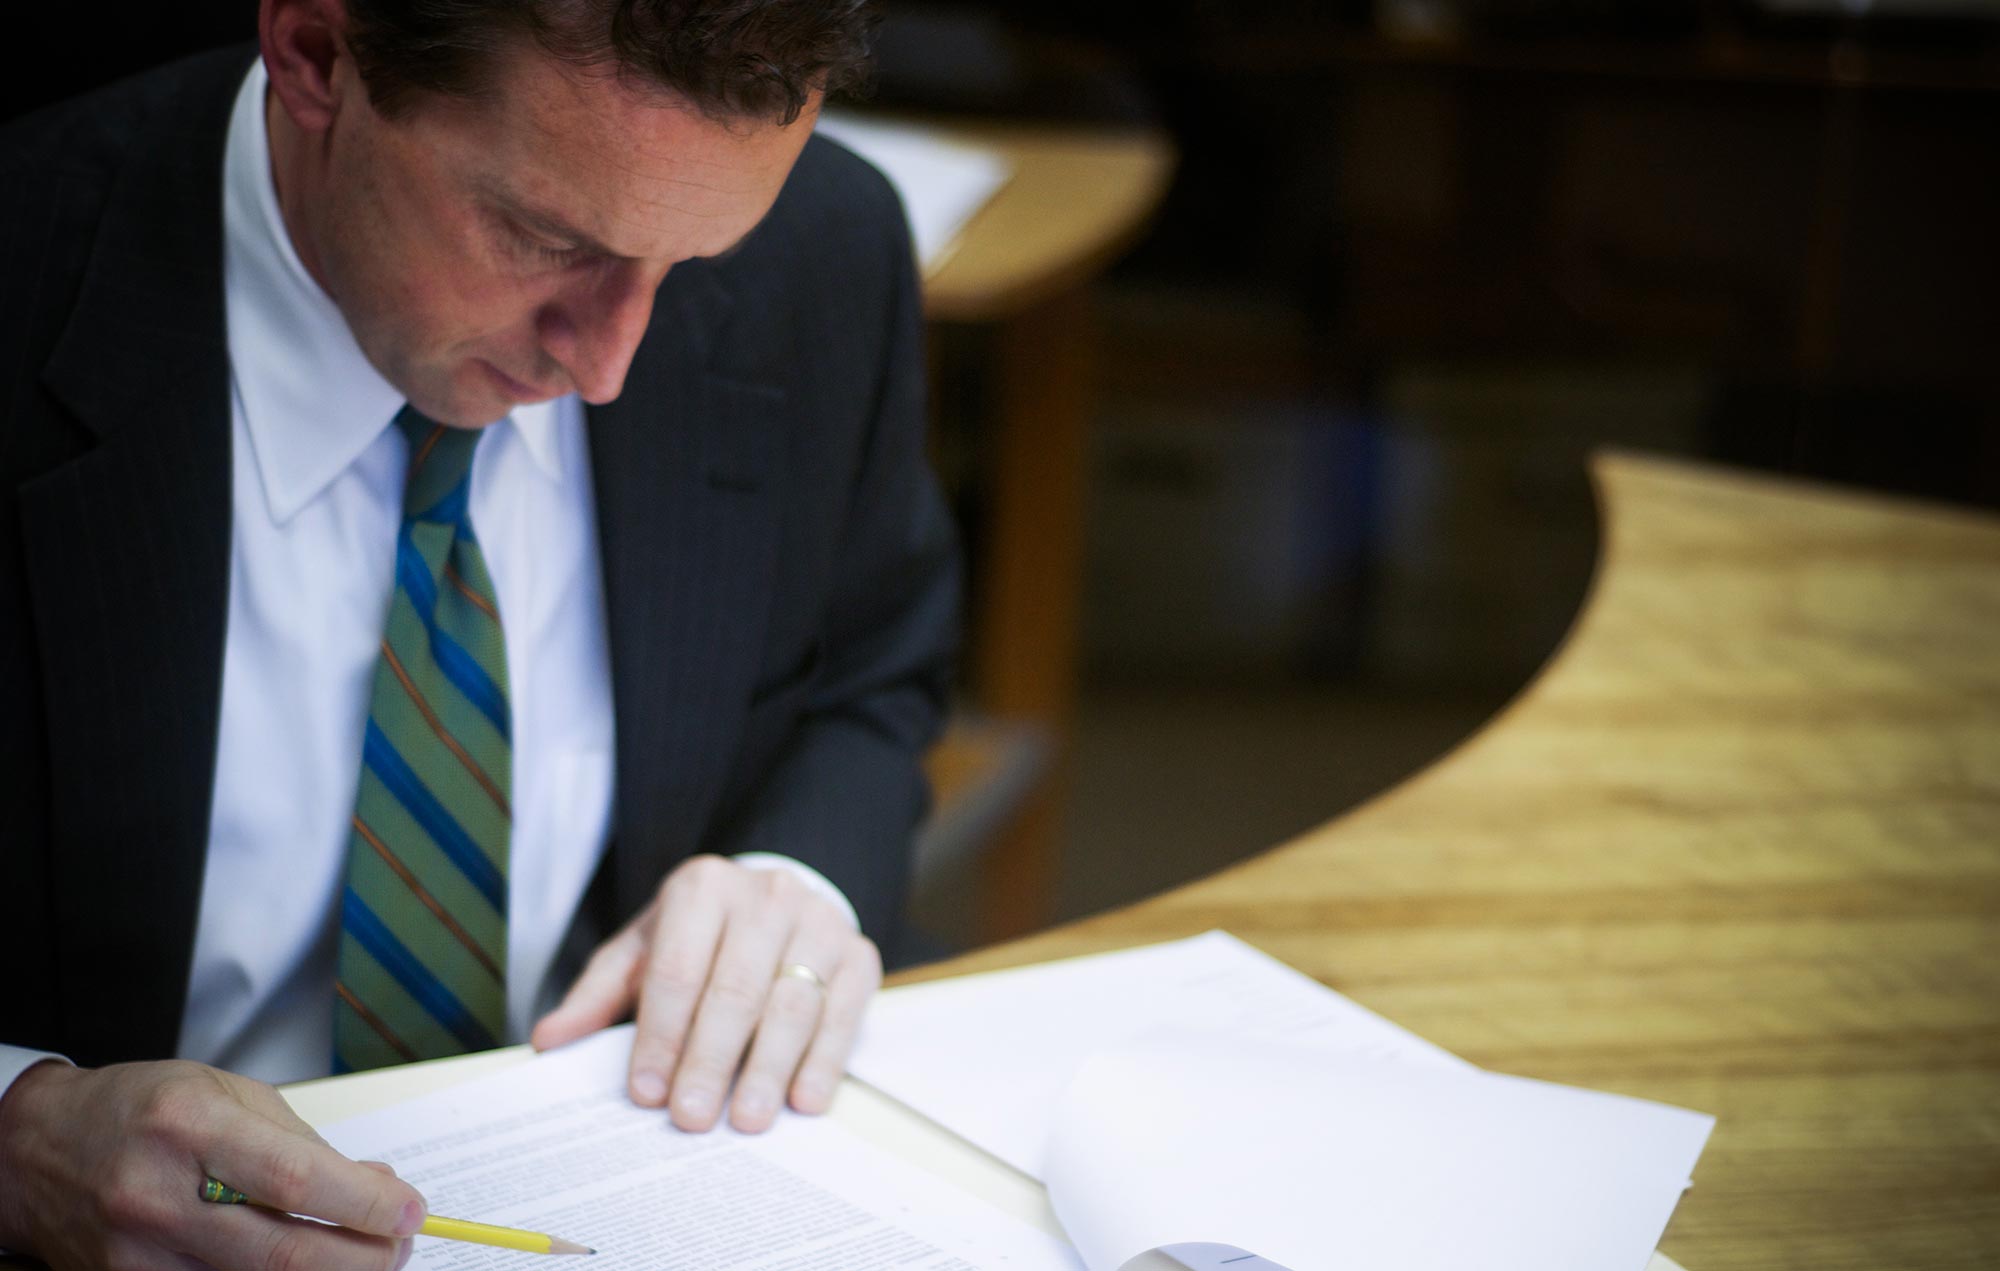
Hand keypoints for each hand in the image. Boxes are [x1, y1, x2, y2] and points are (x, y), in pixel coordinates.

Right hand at [0, 1058, 425, 1269]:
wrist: (37, 1149)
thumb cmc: (142, 1111)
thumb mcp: (228, 1096)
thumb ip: (305, 1144)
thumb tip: (380, 1187)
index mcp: (189, 1125)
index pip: (295, 1178)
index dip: (365, 1203)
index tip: (410, 1211)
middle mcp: (158, 1194)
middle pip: (283, 1253)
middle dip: (362, 1258)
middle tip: (401, 1246)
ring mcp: (140, 1253)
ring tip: (363, 1256)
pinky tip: (303, 1264)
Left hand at [530, 854, 880, 1133]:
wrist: (775, 901)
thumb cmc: (700, 937)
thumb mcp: (644, 949)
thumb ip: (599, 994)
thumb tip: (549, 1040)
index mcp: (703, 888)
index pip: (679, 970)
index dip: (662, 1035)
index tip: (647, 1092)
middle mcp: (767, 896)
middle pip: (736, 990)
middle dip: (711, 1060)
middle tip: (691, 1118)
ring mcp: (820, 923)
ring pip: (792, 1004)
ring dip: (768, 1069)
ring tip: (745, 1120)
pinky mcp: (860, 954)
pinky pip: (843, 1013)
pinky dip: (823, 1061)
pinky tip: (802, 1101)